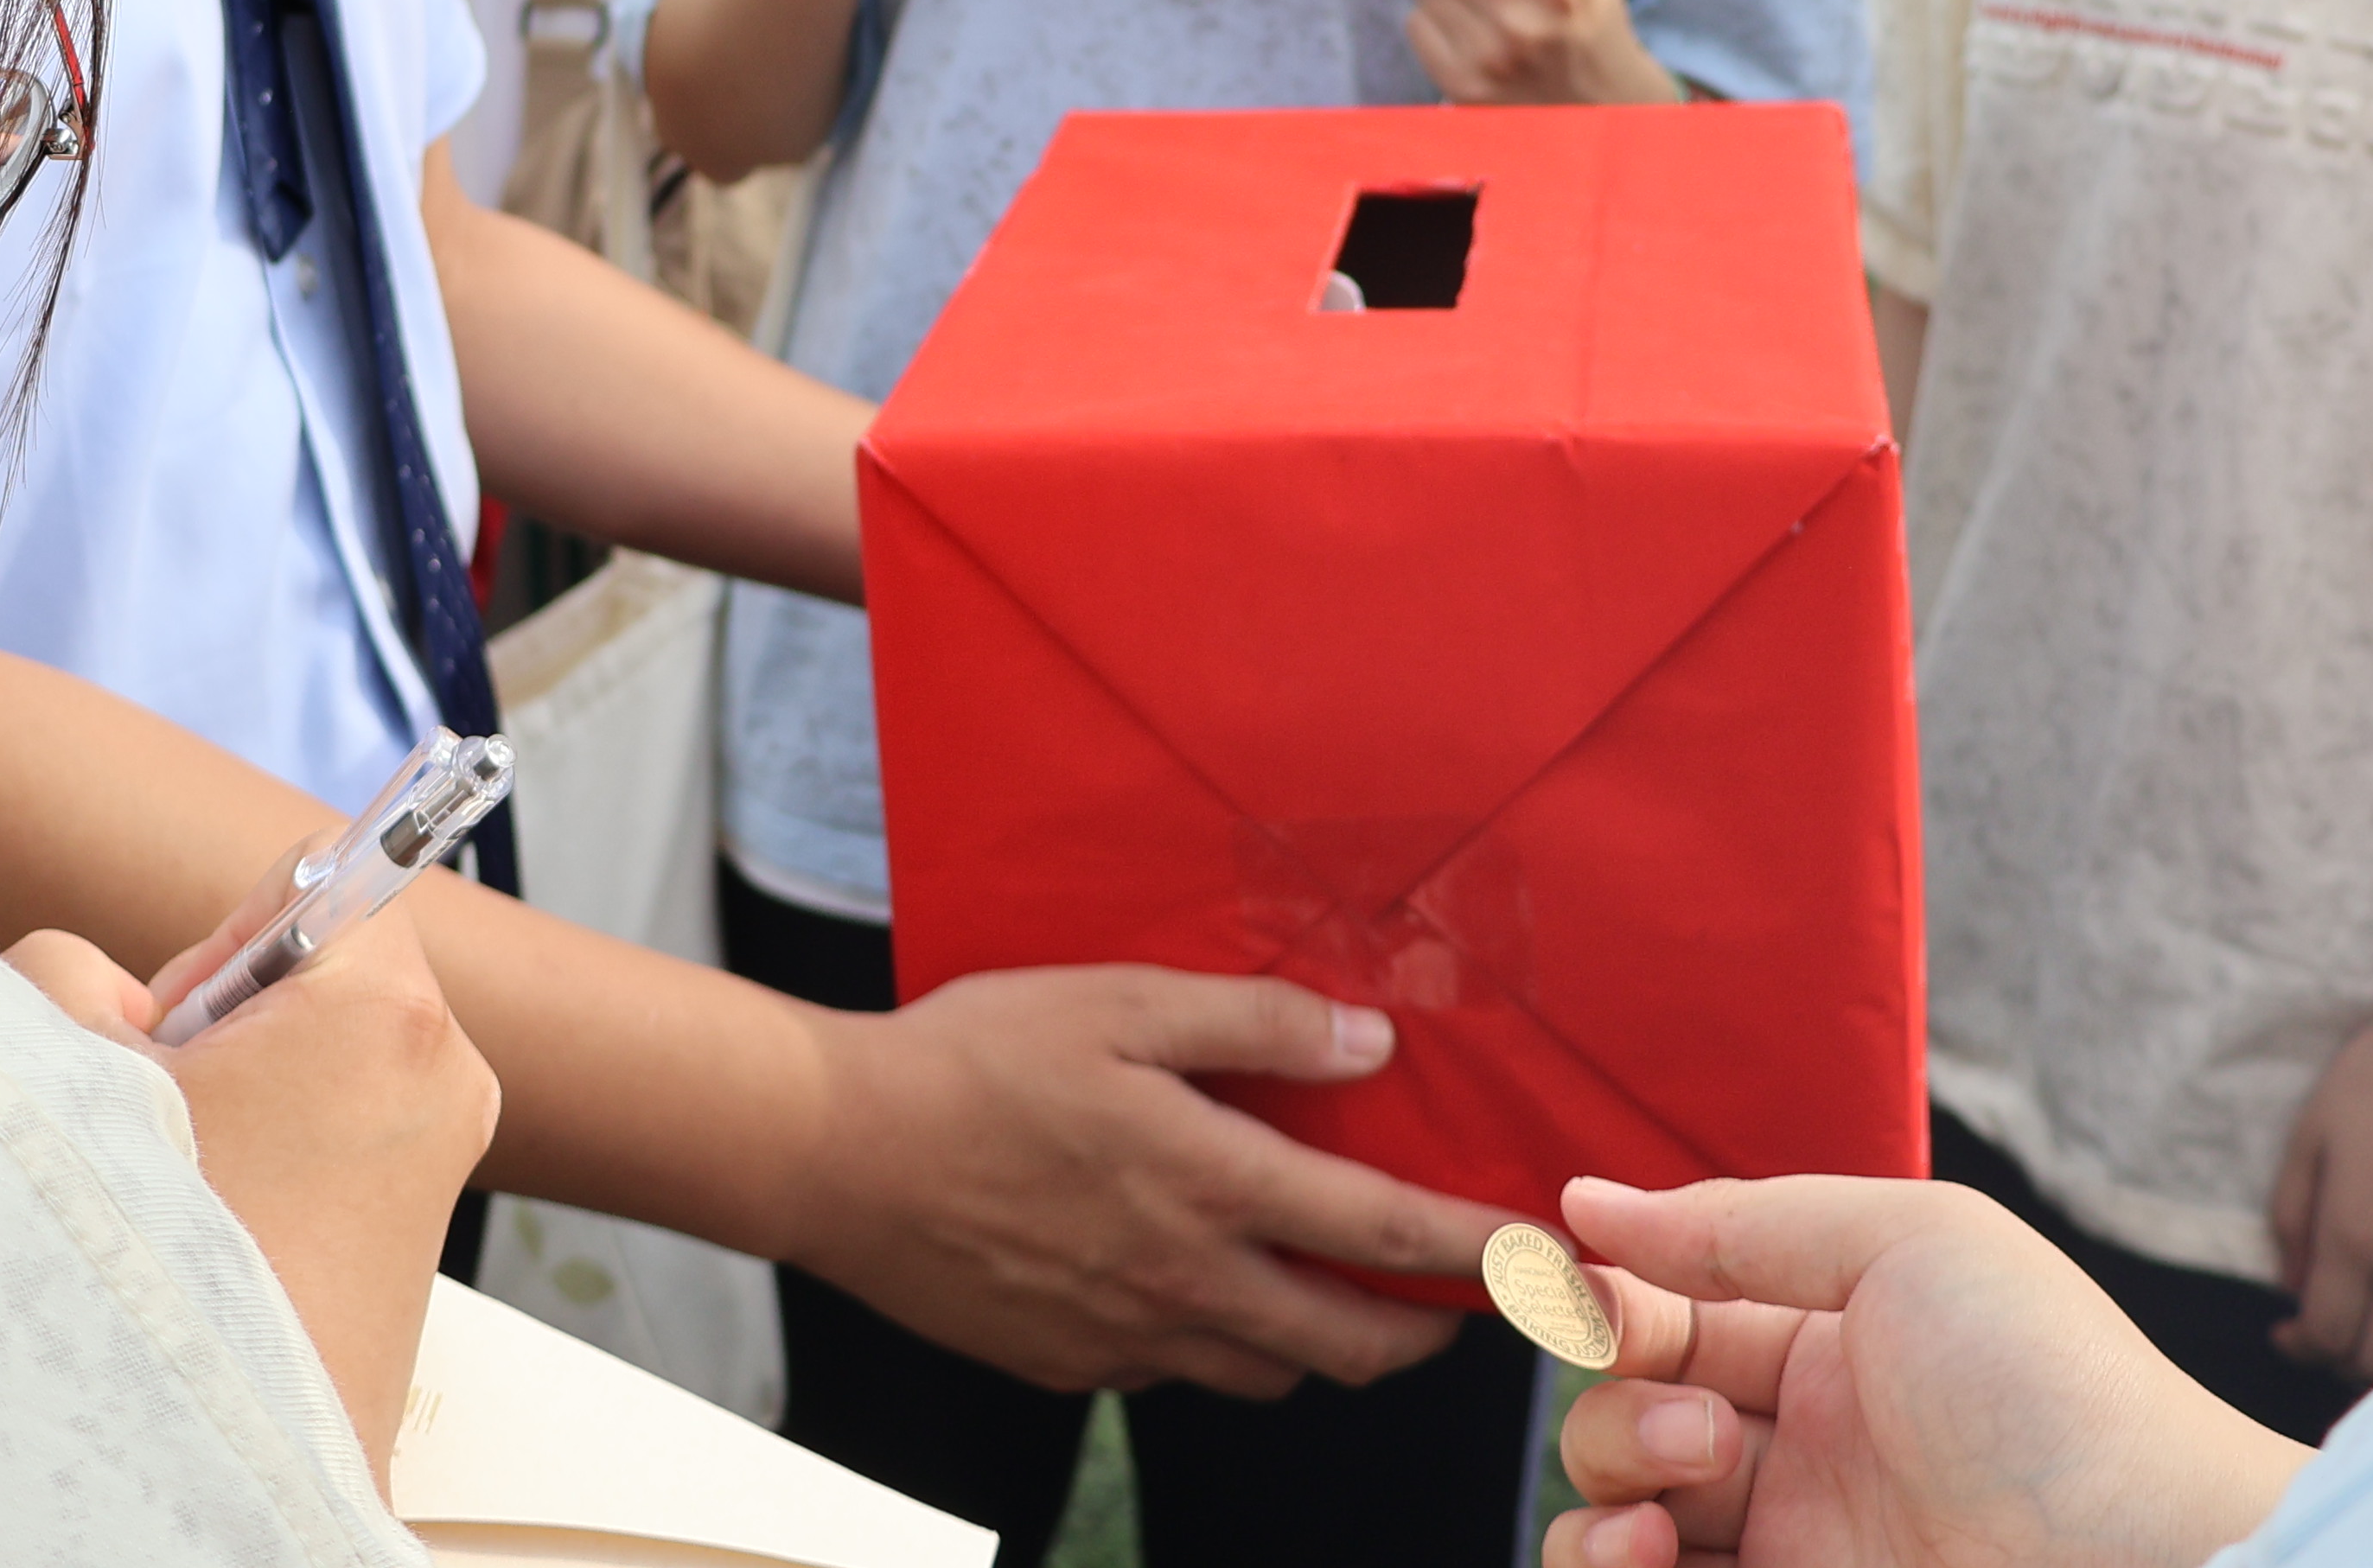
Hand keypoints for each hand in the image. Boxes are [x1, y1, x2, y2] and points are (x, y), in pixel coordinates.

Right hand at [5, 870, 497, 1472]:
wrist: (211, 1449)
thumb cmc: (153, 1259)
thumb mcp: (65, 1065)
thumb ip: (71, 967)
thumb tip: (102, 983)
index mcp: (388, 1013)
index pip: (326, 875)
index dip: (230, 933)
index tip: (185, 1016)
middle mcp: (444, 1077)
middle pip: (322, 974)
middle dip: (226, 1020)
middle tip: (171, 1111)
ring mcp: (441, 1160)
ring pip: (320, 1060)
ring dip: (239, 1096)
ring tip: (187, 1182)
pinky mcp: (421, 1230)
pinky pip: (336, 1136)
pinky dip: (268, 1156)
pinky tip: (215, 1226)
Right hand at [782, 965, 1504, 1396]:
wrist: (835, 1154)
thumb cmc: (971, 1059)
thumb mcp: (1117, 1002)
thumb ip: (1254, 1020)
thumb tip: (1371, 1037)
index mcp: (1210, 1183)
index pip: (1385, 1235)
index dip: (1477, 1250)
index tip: (1537, 1257)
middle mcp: (1185, 1280)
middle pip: (1353, 1343)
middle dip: (1426, 1332)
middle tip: (1457, 1301)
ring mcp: (1127, 1337)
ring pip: (1272, 1370)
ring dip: (1325, 1341)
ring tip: (1334, 1291)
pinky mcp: (1071, 1363)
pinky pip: (1179, 1370)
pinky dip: (1218, 1340)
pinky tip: (1198, 1285)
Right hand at [1543, 1173, 2310, 1567]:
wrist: (2150, 1563)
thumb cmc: (2056, 1394)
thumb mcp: (1912, 1244)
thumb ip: (1740, 1224)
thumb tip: (1586, 1201)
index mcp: (1827, 1340)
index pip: (1665, 1312)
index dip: (1609, 1303)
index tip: (1582, 1296)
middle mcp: (1799, 1447)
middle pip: (1622, 1415)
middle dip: (1621, 1409)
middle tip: (1706, 1432)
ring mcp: (1793, 1546)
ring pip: (1612, 1517)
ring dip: (1599, 1500)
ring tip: (1669, 1514)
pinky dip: (1605, 1566)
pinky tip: (1652, 1554)